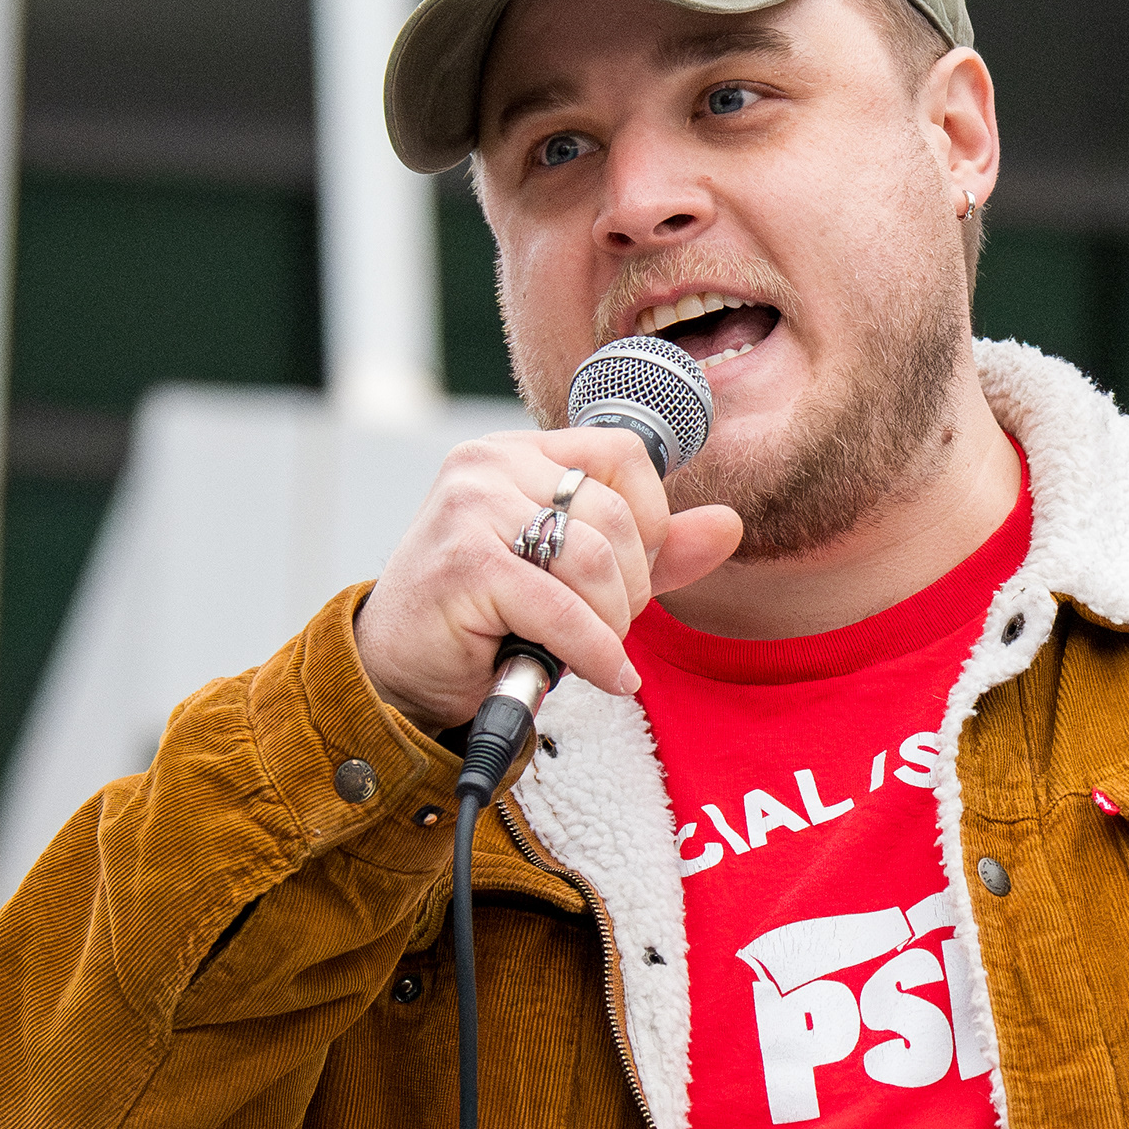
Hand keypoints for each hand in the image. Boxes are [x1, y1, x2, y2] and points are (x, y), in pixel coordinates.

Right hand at [355, 427, 744, 732]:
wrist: (399, 668)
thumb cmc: (489, 616)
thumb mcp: (581, 574)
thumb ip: (654, 548)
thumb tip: (729, 524)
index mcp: (521, 452)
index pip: (626, 453)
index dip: (652, 518)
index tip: (632, 572)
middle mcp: (490, 464)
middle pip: (617, 515)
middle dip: (633, 586)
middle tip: (606, 625)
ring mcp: (470, 508)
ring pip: (596, 560)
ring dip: (611, 622)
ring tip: (592, 648)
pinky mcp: (464, 564)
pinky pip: (564, 610)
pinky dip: (595, 652)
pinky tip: (605, 675)